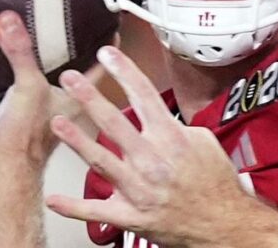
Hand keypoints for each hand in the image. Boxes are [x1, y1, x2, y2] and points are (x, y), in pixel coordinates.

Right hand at [0, 10, 95, 247]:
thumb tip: (12, 23)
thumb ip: (21, 53)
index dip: (106, 46)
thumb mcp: (27, 87)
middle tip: (74, 34)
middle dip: (74, 57)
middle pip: (76, 77)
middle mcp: (65, 109)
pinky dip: (14, 88)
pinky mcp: (18, 125)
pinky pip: (21, 100)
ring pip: (50, 89)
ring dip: (44, 73)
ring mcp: (44, 119)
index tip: (110, 27)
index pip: (100, 67)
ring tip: (37, 50)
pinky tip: (5, 80)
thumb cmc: (24, 145)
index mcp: (79, 101)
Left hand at [44, 46, 253, 246]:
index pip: (144, 95)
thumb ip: (177, 126)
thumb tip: (159, 114)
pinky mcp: (131, 216)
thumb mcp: (205, 143)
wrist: (224, 225)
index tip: (108, 53)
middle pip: (115, 122)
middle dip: (90, 97)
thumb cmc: (215, 185)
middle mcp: (152, 161)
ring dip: (77, 140)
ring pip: (101, 160)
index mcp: (171, 138)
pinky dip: (73, 207)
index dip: (124, 71)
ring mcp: (139, 189)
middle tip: (70, 79)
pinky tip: (53, 198)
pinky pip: (97, 211)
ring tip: (58, 122)